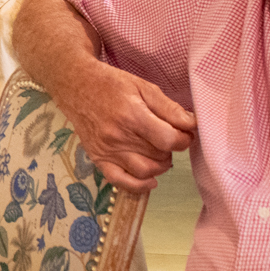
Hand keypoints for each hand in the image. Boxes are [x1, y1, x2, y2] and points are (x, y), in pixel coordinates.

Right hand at [61, 64, 195, 192]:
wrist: (77, 87)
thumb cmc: (112, 84)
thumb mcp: (144, 87)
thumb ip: (169, 107)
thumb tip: (192, 124)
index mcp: (132, 116)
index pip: (168, 140)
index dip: (184, 139)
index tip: (185, 132)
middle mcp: (118, 137)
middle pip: (159, 156)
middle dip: (171, 148)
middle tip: (170, 136)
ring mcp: (107, 151)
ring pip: (144, 171)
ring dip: (160, 165)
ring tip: (159, 151)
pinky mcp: (98, 159)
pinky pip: (121, 182)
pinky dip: (139, 186)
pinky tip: (150, 179)